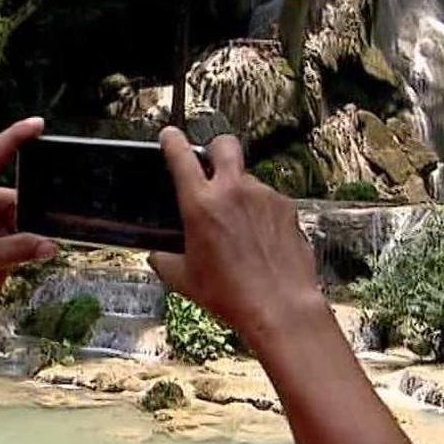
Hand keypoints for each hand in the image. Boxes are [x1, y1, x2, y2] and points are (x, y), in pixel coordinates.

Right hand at [147, 128, 326, 345]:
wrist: (280, 307)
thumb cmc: (232, 295)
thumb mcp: (184, 280)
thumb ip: (165, 260)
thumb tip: (157, 256)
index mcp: (201, 204)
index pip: (181, 155)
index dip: (172, 140)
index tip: (170, 136)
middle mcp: (233, 191)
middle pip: (223, 144)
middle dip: (215, 150)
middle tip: (211, 168)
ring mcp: (263, 196)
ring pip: (247, 178)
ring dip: (240, 192)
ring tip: (238, 227)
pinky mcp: (286, 208)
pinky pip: (268, 199)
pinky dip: (261, 212)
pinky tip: (259, 239)